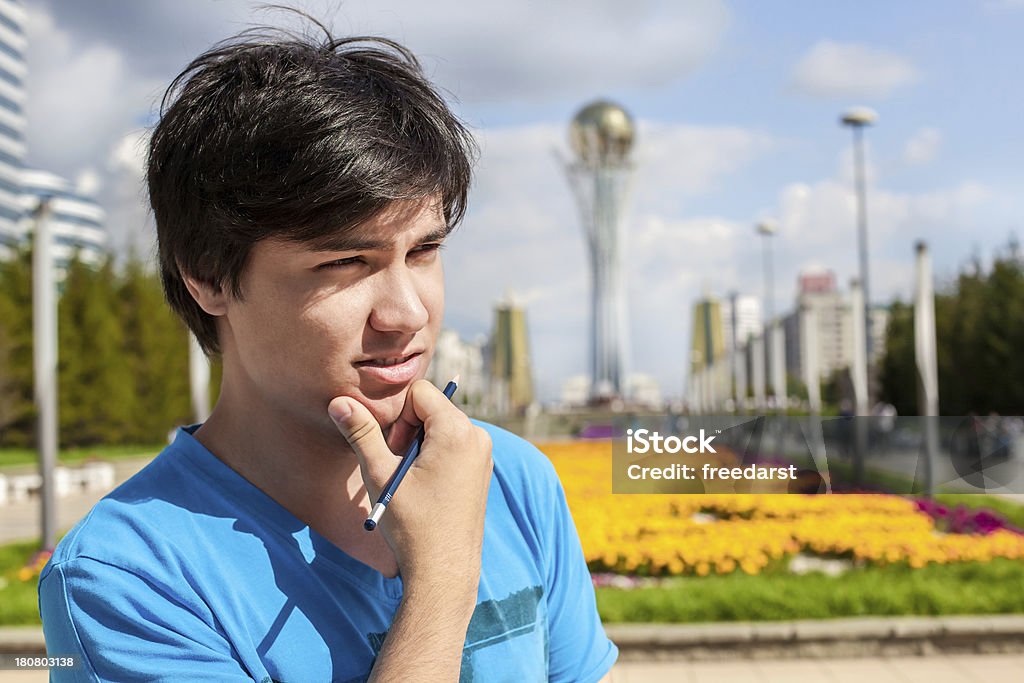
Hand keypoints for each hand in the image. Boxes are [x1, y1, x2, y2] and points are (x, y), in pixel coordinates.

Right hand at [328, 380, 492, 591]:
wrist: (443, 572)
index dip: (398, 417)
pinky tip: (425, 487)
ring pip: (441, 426)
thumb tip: (339, 401)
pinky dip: (434, 455)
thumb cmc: (412, 525)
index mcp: (457, 431)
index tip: (394, 450)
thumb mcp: (380, 474)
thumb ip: (361, 433)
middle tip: (400, 466)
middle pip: (432, 407)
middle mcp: (477, 437)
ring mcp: (483, 455)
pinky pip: (453, 444)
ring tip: (411, 479)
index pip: (420, 392)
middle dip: (409, 429)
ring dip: (420, 443)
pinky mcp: (482, 471)